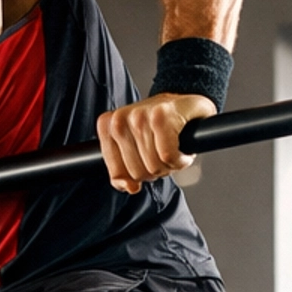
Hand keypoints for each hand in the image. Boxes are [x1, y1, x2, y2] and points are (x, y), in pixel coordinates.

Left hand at [96, 92, 214, 193]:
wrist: (184, 104)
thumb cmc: (159, 126)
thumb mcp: (132, 148)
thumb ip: (123, 171)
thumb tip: (129, 187)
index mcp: (107, 126)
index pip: (117, 172)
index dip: (137, 175)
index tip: (146, 161)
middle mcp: (119, 120)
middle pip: (137, 172)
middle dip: (155, 171)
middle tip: (163, 155)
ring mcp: (139, 116)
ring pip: (153, 166)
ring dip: (170, 166)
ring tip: (173, 150)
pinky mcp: (161, 117)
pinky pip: (168, 157)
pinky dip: (180, 160)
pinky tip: (182, 151)